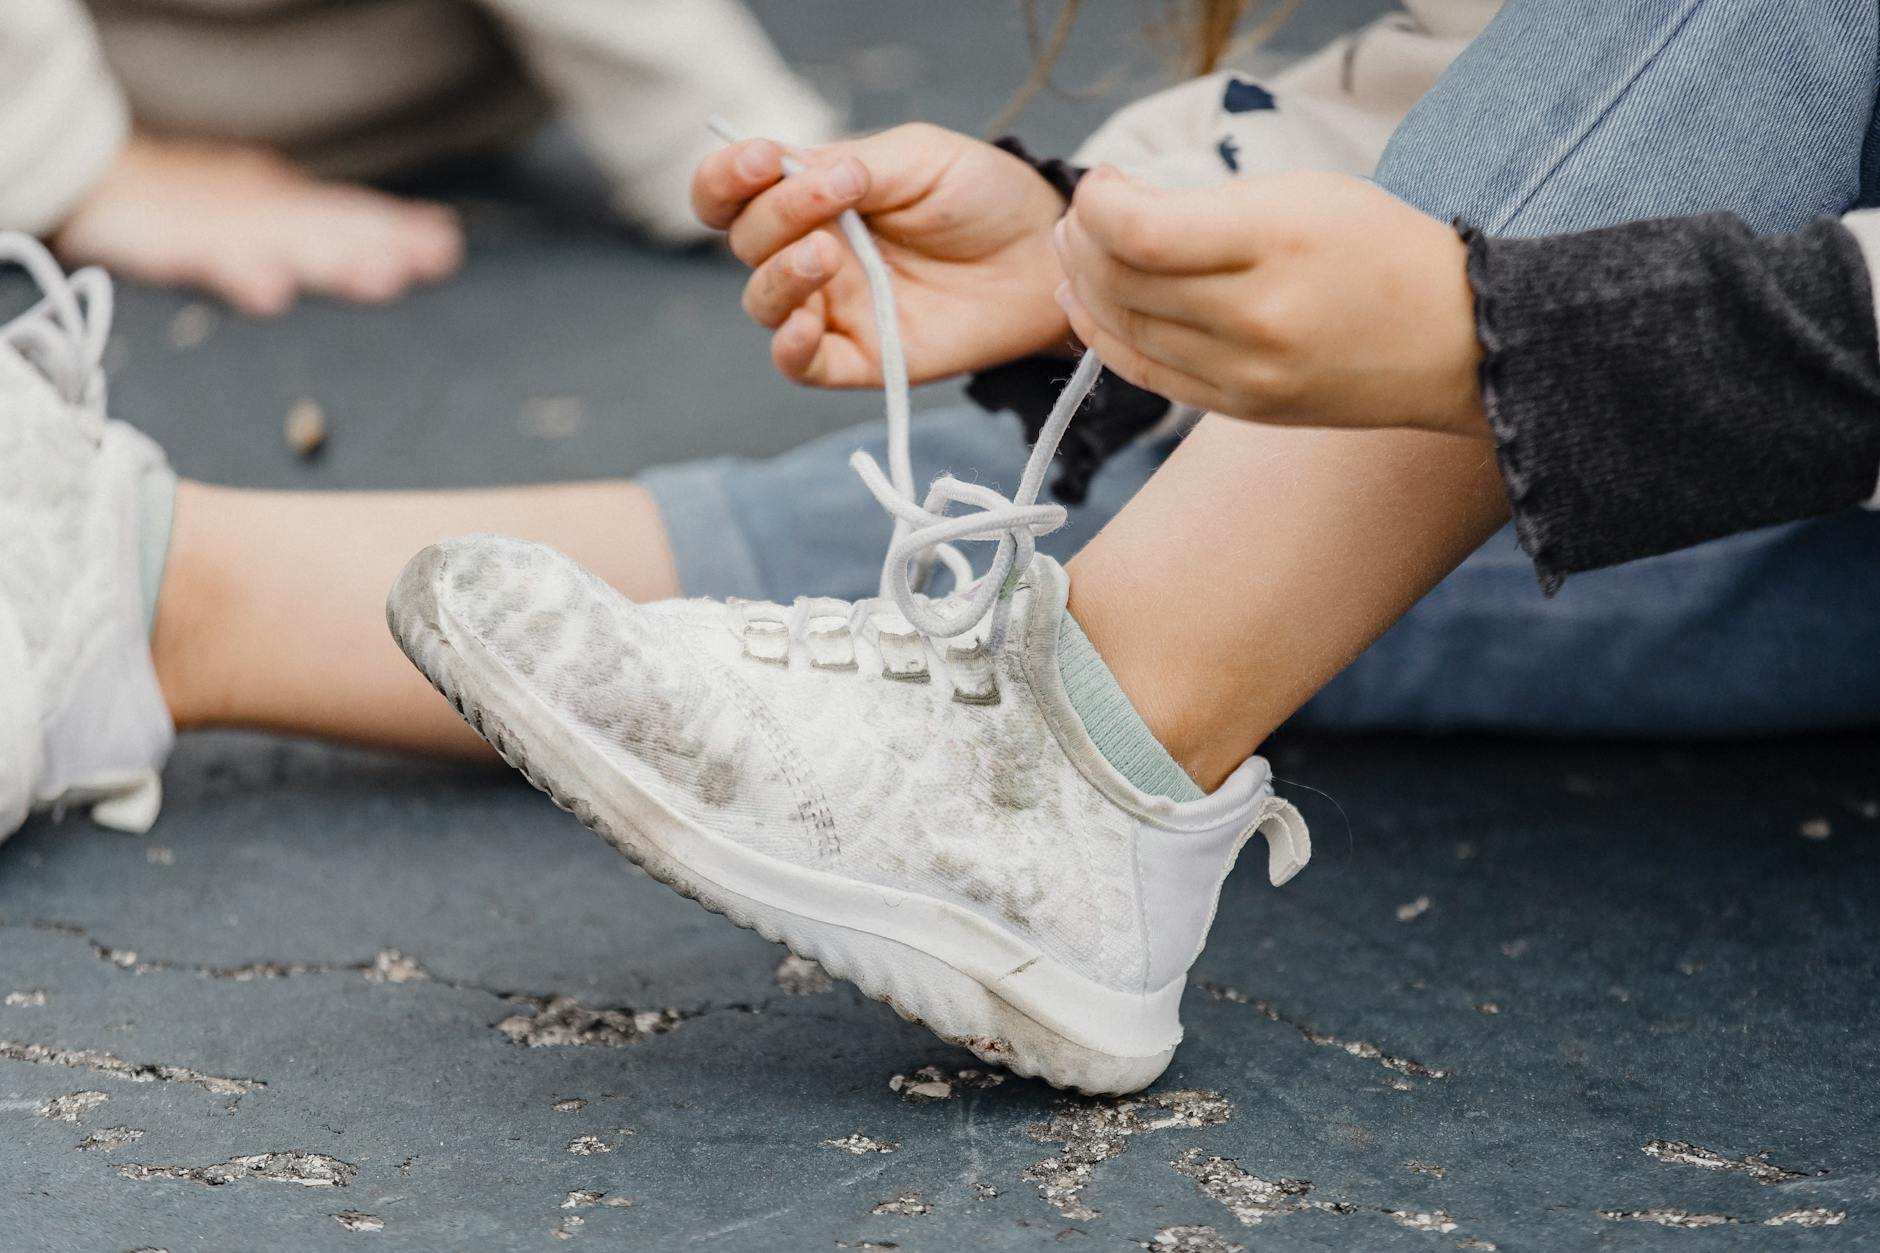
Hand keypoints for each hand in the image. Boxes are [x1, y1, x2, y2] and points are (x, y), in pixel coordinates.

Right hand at [51, 135, 463, 316]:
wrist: (92, 180)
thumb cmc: (182, 207)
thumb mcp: (254, 220)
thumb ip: (314, 239)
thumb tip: (382, 256)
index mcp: (284, 208)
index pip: (350, 216)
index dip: (398, 229)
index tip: (446, 245)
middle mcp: (264, 212)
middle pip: (334, 227)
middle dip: (385, 242)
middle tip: (436, 255)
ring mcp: (223, 226)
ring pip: (288, 243)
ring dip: (336, 260)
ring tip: (383, 274)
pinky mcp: (177, 243)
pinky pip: (212, 260)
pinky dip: (242, 274)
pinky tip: (271, 293)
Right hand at [692, 123, 1069, 387]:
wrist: (1046, 254)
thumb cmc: (983, 196)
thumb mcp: (917, 158)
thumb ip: (851, 164)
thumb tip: (790, 168)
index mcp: (812, 197)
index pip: (733, 191)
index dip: (726, 176)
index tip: (761, 161)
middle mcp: (811, 251)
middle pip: (746, 242)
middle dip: (777, 213)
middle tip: (841, 194)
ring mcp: (834, 307)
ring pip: (763, 303)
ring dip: (780, 275)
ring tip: (827, 253)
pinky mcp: (862, 357)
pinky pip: (801, 365)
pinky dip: (791, 348)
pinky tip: (806, 325)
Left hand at [1055, 167, 1486, 438]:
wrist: (1455, 342)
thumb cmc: (1378, 249)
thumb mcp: (1303, 193)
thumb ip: (1207, 205)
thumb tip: (1119, 208)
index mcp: (1275, 245)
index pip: (1141, 233)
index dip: (1097, 205)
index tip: (1103, 181)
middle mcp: (1254, 319)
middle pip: (1122, 283)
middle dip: (1083, 240)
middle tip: (1082, 213)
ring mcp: (1244, 375)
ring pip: (1125, 331)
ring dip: (1084, 287)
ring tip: (1076, 252)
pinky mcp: (1239, 409)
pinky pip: (1147, 375)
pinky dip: (1104, 338)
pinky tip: (1086, 305)